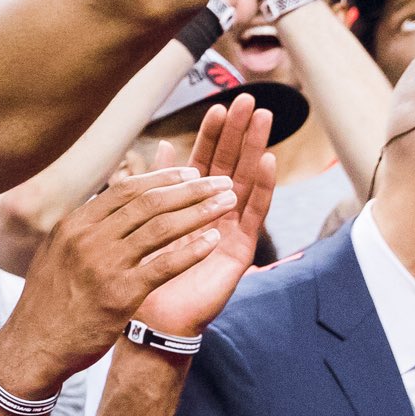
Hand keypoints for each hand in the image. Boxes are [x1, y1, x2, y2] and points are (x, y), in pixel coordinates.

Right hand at [0, 166, 238, 392]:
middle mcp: (88, 237)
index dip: (162, 177)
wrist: (34, 344)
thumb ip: (86, 227)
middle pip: (148, 202)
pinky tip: (213, 240)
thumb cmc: (50, 300)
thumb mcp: (58, 251)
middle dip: (190, 189)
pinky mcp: (120, 294)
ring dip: (199, 212)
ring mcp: (104, 265)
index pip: (126, 189)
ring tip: (226, 203)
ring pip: (161, 228)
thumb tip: (112, 200)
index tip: (190, 172)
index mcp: (74, 223)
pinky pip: (163, 265)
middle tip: (220, 181)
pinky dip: (192, 250)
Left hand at [136, 99, 275, 337]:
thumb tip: (164, 147)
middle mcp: (214, 211)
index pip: (204, 160)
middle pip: (229, 164)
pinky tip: (267, 161)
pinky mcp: (240, 248)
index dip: (211, 134)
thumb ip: (158, 184)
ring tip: (263, 119)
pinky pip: (253, 213)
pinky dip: (261, 186)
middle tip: (250, 101)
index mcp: (190, 202)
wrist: (151, 315)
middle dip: (239, 132)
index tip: (219, 106)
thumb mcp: (147, 220)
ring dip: (254, 149)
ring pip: (245, 181)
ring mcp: (230, 228)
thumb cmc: (147, 269)